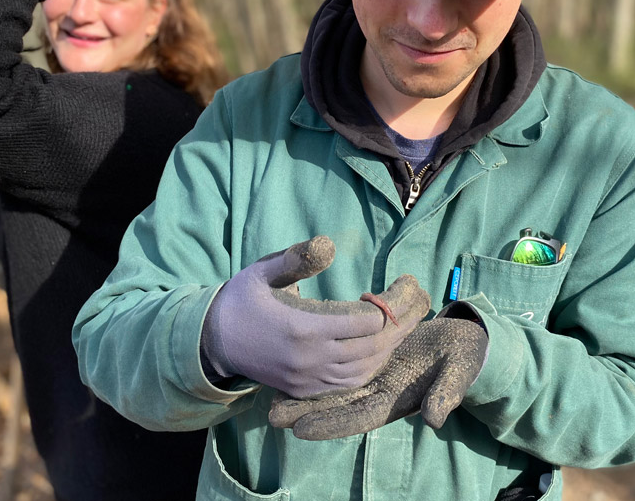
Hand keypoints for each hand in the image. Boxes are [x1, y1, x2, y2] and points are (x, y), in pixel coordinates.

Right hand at [200, 236, 430, 398]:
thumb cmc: (242, 299)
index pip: (366, 323)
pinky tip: (382, 348)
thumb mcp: (264, 271)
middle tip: (419, 302)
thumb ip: (297, 258)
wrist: (215, 341)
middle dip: (402, 324)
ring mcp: (309, 379)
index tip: (401, 285)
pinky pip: (350, 383)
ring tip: (407, 323)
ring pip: (366, 369)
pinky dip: (372, 366)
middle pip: (374, 347)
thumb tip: (329, 244)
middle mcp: (310, 359)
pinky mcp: (306, 390)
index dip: (389, 304)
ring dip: (391, 347)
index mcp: (303, 328)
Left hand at [268, 317, 487, 439]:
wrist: (465, 339)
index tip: (300, 430)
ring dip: (305, 392)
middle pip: (337, 405)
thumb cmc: (464, 358)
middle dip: (305, 411)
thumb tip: (434, 420)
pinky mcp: (371, 358)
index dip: (330, 423)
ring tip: (271, 394)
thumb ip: (446, 395)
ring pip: (333, 386)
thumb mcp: (458, 374)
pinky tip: (294, 367)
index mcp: (397, 401)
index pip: (358, 417)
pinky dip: (318, 369)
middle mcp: (380, 392)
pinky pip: (339, 366)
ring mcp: (373, 376)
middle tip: (271, 415)